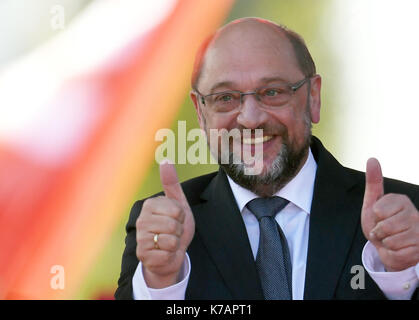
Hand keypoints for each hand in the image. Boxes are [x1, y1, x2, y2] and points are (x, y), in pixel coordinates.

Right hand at [136, 161, 194, 287]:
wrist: (172, 253)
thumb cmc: (175, 227)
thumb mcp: (178, 204)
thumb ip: (172, 183)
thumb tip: (165, 160)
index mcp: (150, 205)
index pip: (177, 210)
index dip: (181, 217)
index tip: (176, 219)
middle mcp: (141, 220)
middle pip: (173, 225)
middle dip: (179, 231)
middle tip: (173, 233)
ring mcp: (140, 238)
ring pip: (170, 240)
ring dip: (175, 244)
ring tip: (169, 242)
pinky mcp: (143, 255)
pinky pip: (166, 254)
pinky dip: (170, 256)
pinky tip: (164, 253)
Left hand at [361, 158, 418, 271]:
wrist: (387, 247)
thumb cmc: (379, 223)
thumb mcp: (372, 203)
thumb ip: (373, 182)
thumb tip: (372, 159)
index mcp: (402, 201)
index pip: (378, 210)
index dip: (374, 217)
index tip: (379, 217)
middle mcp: (414, 214)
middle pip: (384, 227)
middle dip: (378, 232)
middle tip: (383, 231)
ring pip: (391, 241)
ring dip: (385, 244)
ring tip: (390, 239)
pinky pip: (396, 254)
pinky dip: (391, 254)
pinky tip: (398, 250)